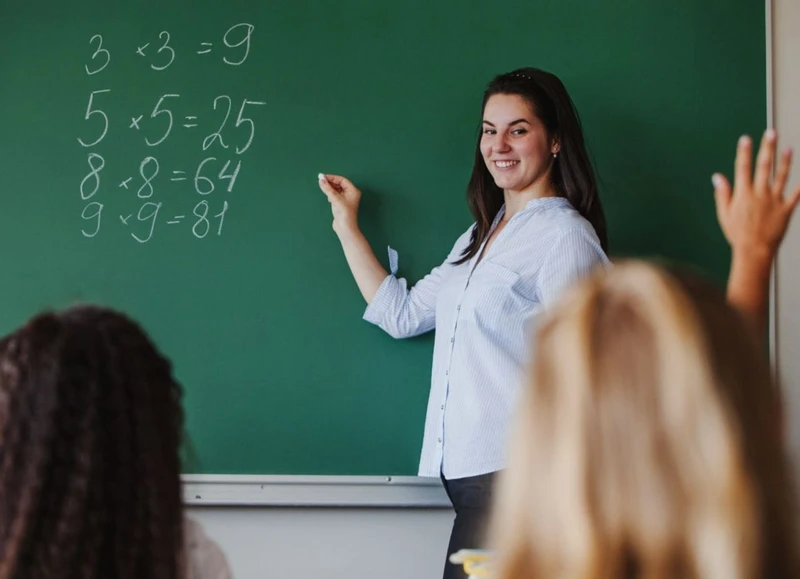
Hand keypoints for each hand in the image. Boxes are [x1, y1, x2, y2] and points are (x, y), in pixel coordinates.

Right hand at [318, 173, 361, 235]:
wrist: (345, 228)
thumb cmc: (344, 214)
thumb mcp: (335, 199)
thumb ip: (327, 188)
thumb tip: (321, 179)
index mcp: (353, 190)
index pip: (342, 180)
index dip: (332, 178)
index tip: (323, 177)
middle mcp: (351, 194)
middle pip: (339, 184)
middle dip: (330, 183)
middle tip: (321, 181)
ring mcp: (346, 199)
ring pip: (336, 189)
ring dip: (330, 188)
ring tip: (324, 188)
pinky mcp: (341, 204)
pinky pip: (335, 195)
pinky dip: (331, 194)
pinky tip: (328, 197)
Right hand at [713, 129, 799, 262]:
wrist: (754, 251)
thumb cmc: (737, 234)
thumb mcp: (724, 214)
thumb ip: (723, 194)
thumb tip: (718, 177)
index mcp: (743, 194)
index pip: (742, 168)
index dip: (744, 152)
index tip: (746, 139)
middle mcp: (760, 194)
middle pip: (764, 166)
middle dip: (767, 148)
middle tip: (771, 133)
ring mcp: (774, 201)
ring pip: (781, 176)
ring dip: (785, 161)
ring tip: (788, 148)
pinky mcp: (786, 209)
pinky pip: (796, 195)